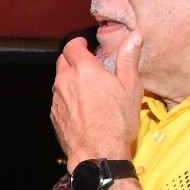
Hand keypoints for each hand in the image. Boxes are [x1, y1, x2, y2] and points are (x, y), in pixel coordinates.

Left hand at [50, 31, 143, 170]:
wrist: (98, 153)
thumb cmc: (117, 121)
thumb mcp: (130, 87)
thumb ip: (129, 58)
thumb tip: (135, 35)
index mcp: (84, 69)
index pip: (72, 46)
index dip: (79, 43)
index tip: (85, 45)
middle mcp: (65, 81)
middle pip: (62, 61)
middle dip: (73, 59)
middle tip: (87, 65)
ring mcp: (57, 99)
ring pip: (59, 81)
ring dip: (69, 79)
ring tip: (86, 88)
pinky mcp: (54, 115)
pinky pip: (58, 99)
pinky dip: (67, 97)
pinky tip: (81, 107)